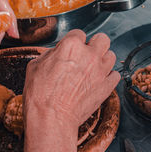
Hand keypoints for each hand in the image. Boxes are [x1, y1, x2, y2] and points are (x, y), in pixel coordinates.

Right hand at [21, 30, 119, 151]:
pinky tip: (99, 80)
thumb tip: (56, 53)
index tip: (71, 48)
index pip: (78, 33)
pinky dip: (108, 76)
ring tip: (93, 67)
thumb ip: (50, 54)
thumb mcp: (35, 66)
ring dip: (102, 59)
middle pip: (102, 39)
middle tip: (86, 53)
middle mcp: (89, 55)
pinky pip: (115, 75)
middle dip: (94, 44)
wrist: (51, 118)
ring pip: (111, 55)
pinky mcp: (107, 86)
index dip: (73, 40)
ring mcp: (100, 71)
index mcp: (71, 45)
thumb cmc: (40, 95)